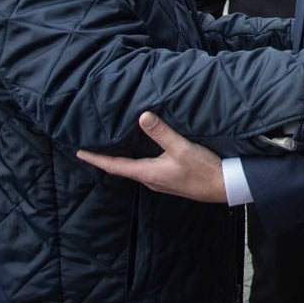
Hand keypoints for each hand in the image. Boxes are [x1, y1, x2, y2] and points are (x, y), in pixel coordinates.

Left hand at [76, 112, 225, 202]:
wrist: (224, 186)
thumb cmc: (202, 169)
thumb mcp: (181, 148)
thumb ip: (161, 132)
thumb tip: (142, 116)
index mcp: (148, 172)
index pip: (114, 166)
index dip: (96, 159)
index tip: (79, 153)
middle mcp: (150, 179)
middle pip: (121, 168)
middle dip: (106, 158)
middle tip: (92, 147)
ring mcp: (160, 181)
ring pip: (134, 168)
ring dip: (122, 159)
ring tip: (113, 146)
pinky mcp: (170, 179)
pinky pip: (146, 168)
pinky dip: (137, 159)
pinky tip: (142, 150)